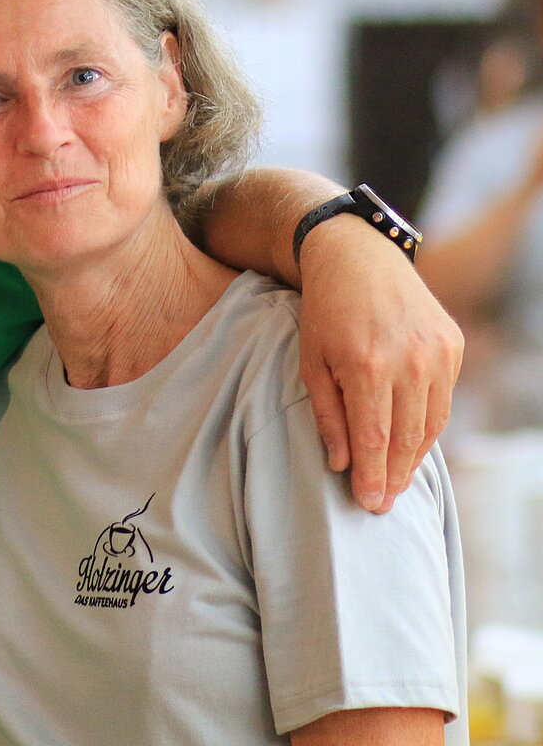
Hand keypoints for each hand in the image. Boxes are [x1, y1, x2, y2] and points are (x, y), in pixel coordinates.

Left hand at [297, 216, 461, 512]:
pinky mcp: (452, 346)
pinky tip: (410, 444)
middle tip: (382, 504)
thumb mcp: (310, 362)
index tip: (369, 505)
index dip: (372, 476)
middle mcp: (409, 361)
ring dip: (413, 457)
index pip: (374, 439)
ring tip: (395, 481)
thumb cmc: (325, 314)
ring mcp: (436, 353)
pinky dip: (427, 426)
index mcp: (367, 366)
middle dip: (393, 476)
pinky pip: (442, 400)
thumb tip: (342, 463)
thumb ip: (328, 415)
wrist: (359, 259)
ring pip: (430, 423)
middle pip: (406, 437)